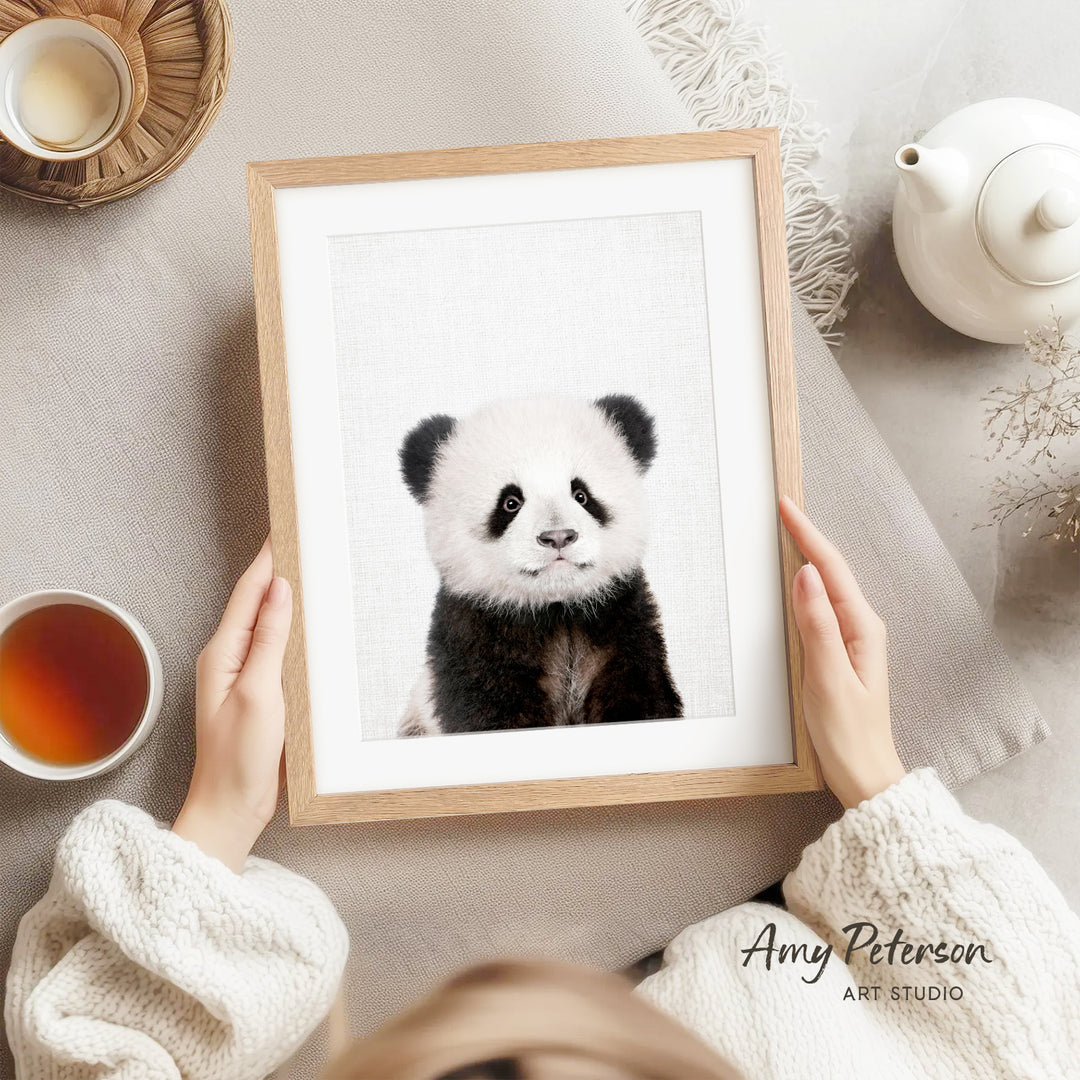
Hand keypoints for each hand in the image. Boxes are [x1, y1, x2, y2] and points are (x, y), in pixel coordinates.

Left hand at [172, 539, 292, 870]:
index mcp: (222, 653)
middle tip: (304, 539)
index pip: (249, 592)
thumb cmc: (238, 759)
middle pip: (256, 602)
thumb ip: (269, 639)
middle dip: (278, 569)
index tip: (286, 528)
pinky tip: (308, 623)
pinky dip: (291, 628)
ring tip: (309, 569)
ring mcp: (243, 676)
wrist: (231, 809)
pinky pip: (275, 649)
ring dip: (285, 596)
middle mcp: (229, 659)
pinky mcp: (259, 693)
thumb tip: (279, 589)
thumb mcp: (259, 693)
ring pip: (266, 623)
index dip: (268, 558)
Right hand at [779, 496, 904, 809]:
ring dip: (809, 555)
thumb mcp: (828, 679)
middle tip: (783, 508)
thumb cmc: (848, 735)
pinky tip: (797, 579)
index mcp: (861, 629)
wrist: (865, 775)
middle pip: (832, 569)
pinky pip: (823, 606)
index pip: (831, 569)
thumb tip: (807, 576)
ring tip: (789, 530)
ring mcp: (852, 639)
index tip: (786, 506)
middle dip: (808, 536)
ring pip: (828, 585)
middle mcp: (861, 628)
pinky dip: (808, 584)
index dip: (807, 535)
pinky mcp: (841, 652)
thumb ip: (817, 626)